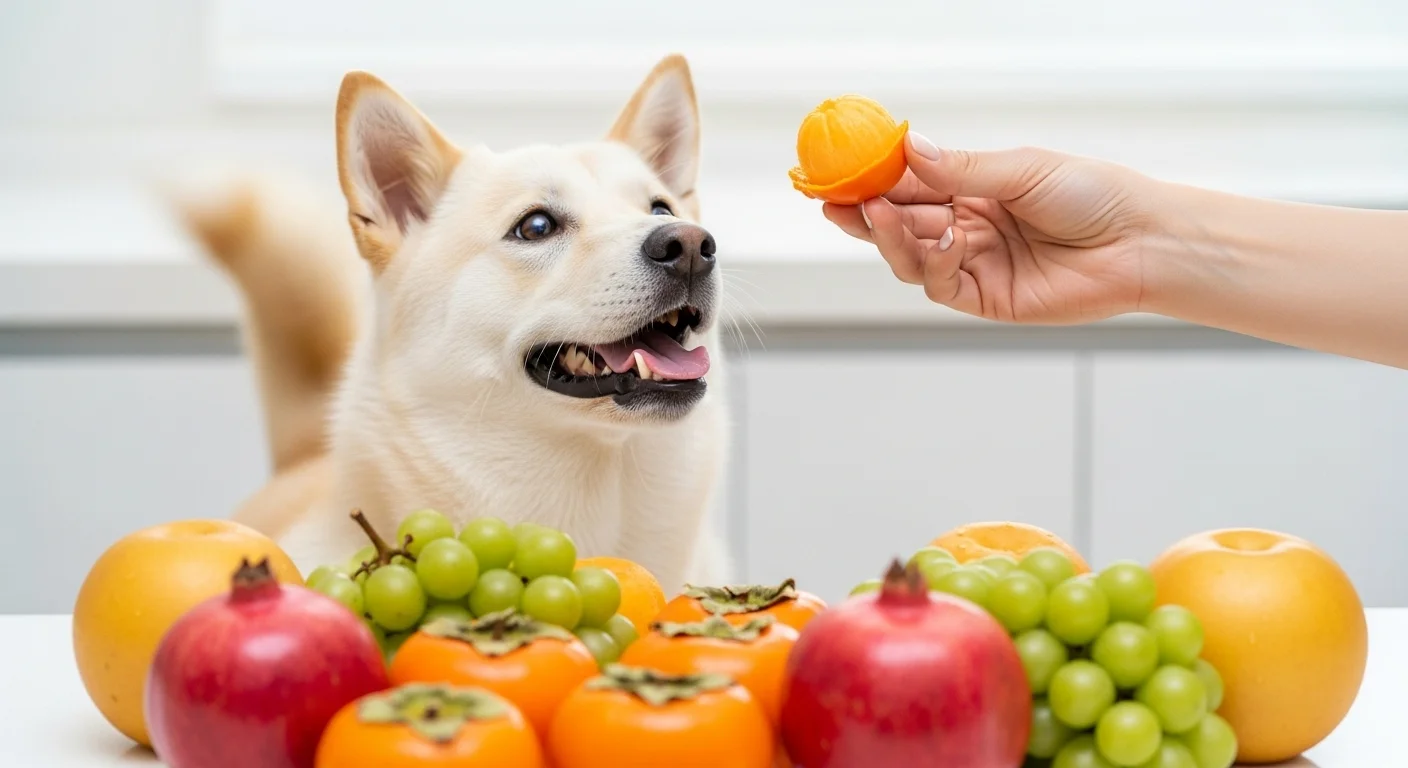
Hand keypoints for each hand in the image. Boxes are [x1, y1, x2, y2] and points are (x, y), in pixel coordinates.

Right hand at [824, 134, 1154, 323]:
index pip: (909, 185)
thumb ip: (961, 168)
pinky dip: (931, 262)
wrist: (1141, 242)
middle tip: (832, 199)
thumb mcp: (1022, 169)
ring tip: (873, 212)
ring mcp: (974, 265)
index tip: (840, 168)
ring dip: (888, 236)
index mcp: (973, 191)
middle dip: (863, 212)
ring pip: (911, 256)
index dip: (872, 179)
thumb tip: (908, 148)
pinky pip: (941, 284)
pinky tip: (940, 239)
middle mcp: (967, 228)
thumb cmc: (1093, 196)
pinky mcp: (986, 299)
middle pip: (899, 223)